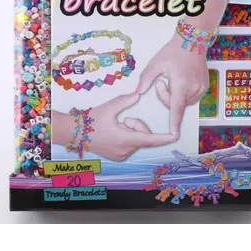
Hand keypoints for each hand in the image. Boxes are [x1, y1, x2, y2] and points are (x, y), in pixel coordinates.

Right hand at [53, 93, 175, 161]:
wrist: (76, 134)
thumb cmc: (91, 121)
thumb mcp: (109, 108)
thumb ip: (125, 101)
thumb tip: (138, 94)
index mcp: (124, 139)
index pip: (149, 139)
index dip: (163, 137)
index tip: (174, 136)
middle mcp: (125, 150)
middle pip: (143, 136)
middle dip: (137, 125)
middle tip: (123, 120)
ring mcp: (122, 155)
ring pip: (138, 140)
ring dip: (132, 131)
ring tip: (117, 126)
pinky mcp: (119, 157)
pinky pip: (132, 145)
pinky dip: (128, 137)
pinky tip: (115, 133)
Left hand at [136, 35, 208, 136]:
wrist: (192, 41)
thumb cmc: (173, 51)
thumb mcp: (155, 64)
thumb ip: (145, 80)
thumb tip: (137, 93)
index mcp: (181, 84)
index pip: (176, 108)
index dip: (174, 123)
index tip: (174, 135)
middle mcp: (193, 88)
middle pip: (176, 105)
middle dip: (166, 97)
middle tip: (163, 81)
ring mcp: (201, 88)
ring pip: (184, 102)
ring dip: (175, 96)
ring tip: (173, 79)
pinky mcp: (205, 86)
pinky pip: (191, 97)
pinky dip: (184, 93)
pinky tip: (181, 80)